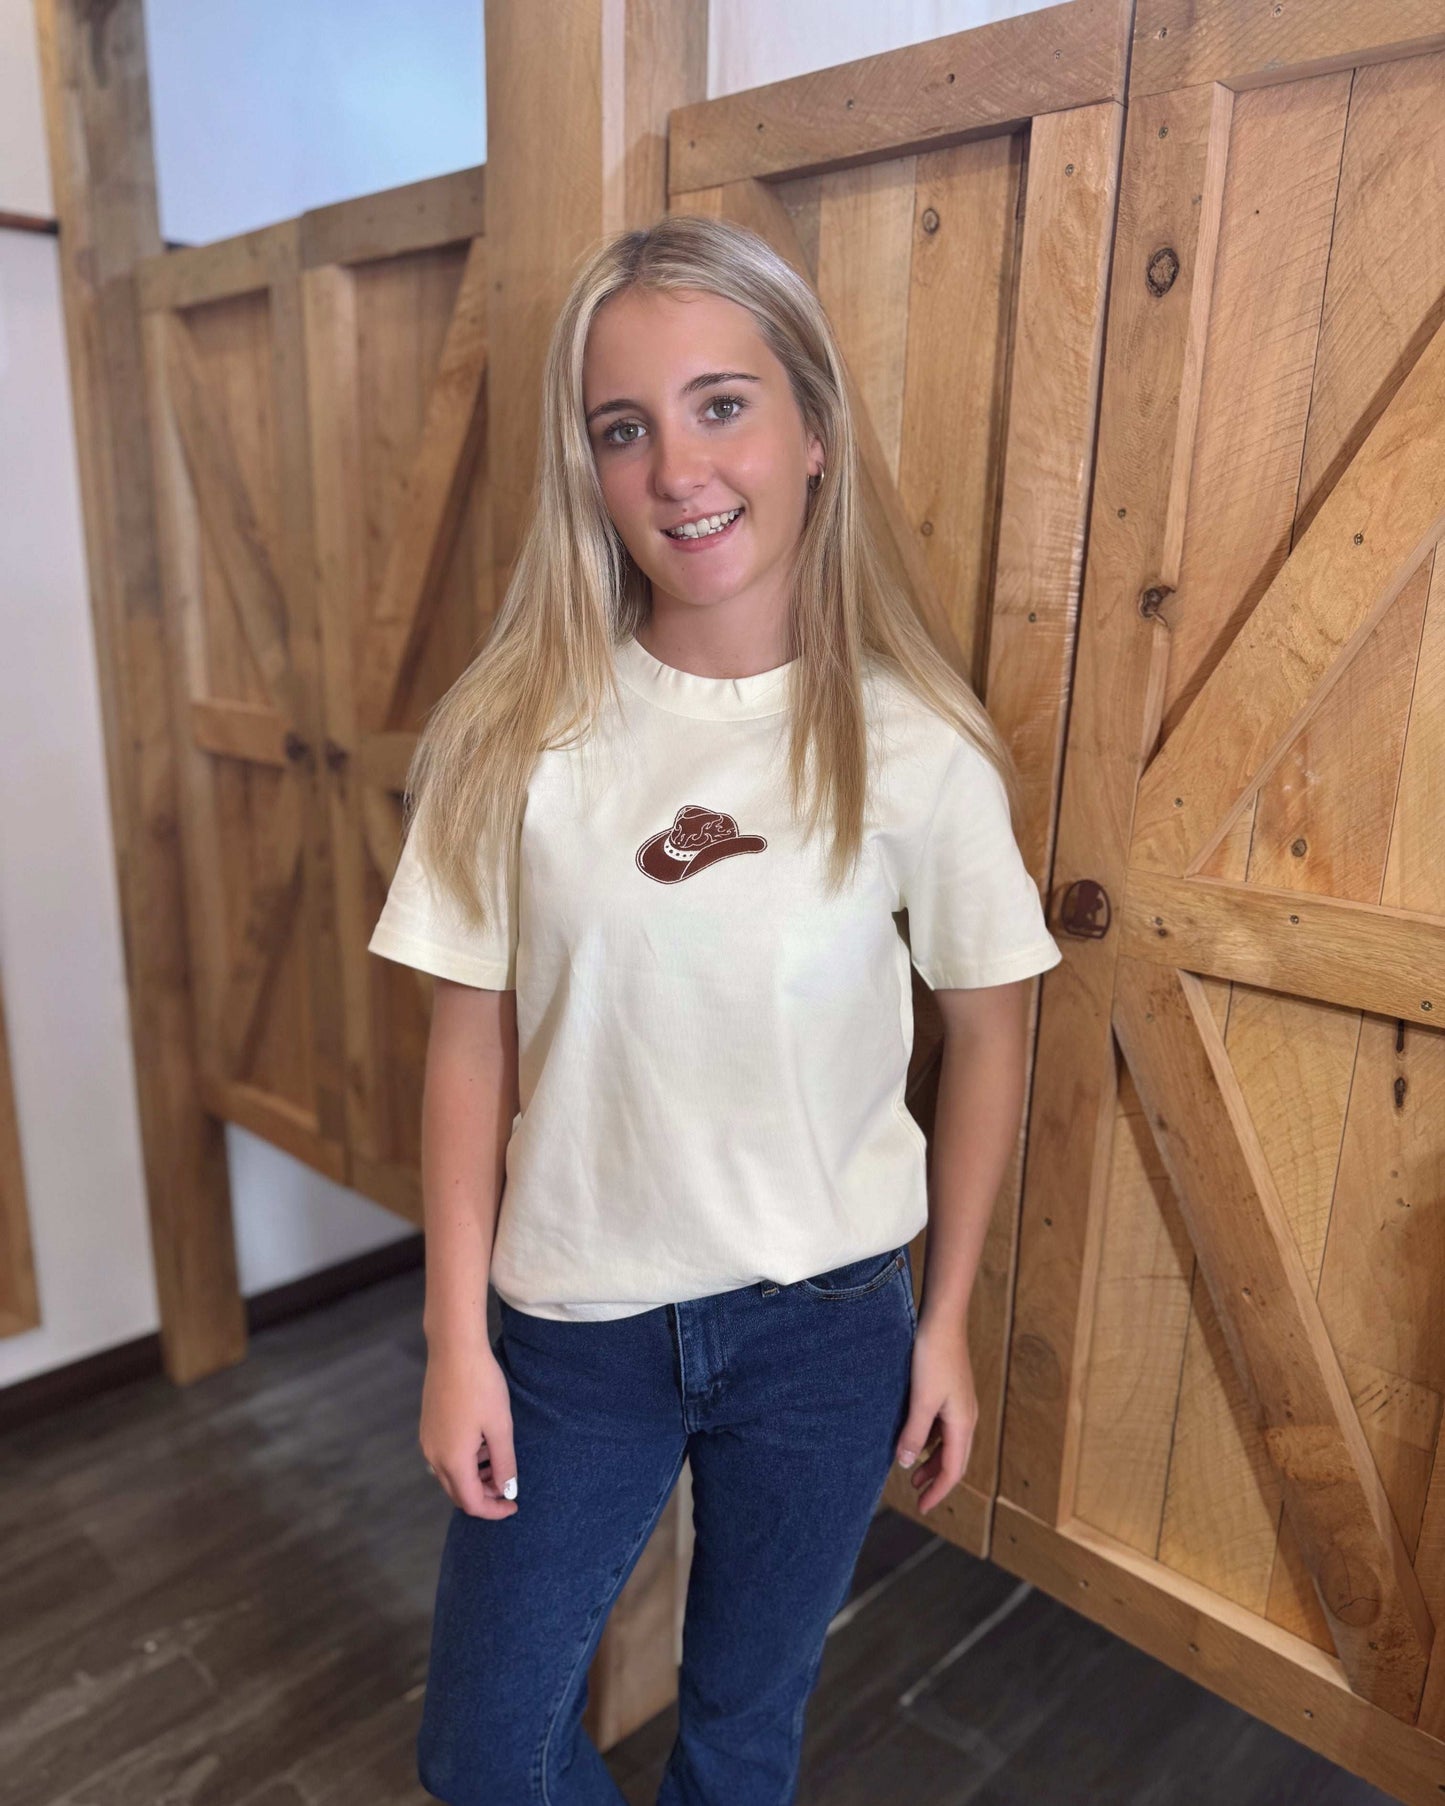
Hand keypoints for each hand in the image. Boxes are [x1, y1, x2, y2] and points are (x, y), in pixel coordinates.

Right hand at [420, 1335, 519, 1518]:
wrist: (454, 1348)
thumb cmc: (480, 1386)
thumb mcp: (500, 1427)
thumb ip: (503, 1463)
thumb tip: (507, 1490)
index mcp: (452, 1460)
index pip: (472, 1503)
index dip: (494, 1510)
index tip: (514, 1505)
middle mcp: (433, 1456)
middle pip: (458, 1492)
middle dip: (484, 1496)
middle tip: (508, 1486)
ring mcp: (427, 1440)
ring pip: (450, 1475)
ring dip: (474, 1478)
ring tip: (497, 1459)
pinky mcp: (428, 1426)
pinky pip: (445, 1456)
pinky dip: (464, 1461)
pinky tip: (482, 1441)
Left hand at [894, 1310, 977, 1514]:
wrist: (943, 1321)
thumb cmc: (934, 1358)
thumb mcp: (921, 1400)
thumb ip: (914, 1434)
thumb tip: (907, 1465)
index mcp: (963, 1424)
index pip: (953, 1470)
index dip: (938, 1492)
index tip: (922, 1507)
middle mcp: (966, 1418)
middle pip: (954, 1460)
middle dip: (937, 1481)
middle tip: (918, 1497)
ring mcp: (960, 1405)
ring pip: (949, 1444)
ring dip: (933, 1461)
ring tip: (913, 1472)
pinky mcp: (951, 1393)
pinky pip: (944, 1427)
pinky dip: (931, 1441)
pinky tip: (916, 1438)